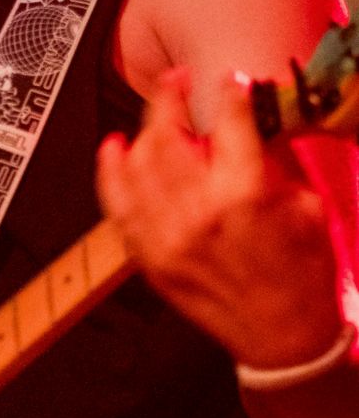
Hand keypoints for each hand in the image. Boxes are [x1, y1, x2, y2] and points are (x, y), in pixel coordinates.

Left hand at [96, 68, 343, 367]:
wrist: (282, 337)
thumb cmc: (301, 274)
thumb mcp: (306, 206)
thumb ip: (272, 160)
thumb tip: (250, 120)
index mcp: (246, 196)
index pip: (229, 122)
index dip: (230, 92)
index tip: (230, 81)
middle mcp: (199, 212)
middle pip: (167, 134)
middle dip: (170, 97)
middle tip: (177, 80)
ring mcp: (166, 236)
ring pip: (137, 162)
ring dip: (144, 129)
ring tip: (156, 114)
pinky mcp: (148, 256)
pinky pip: (116, 204)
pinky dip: (111, 171)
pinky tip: (115, 148)